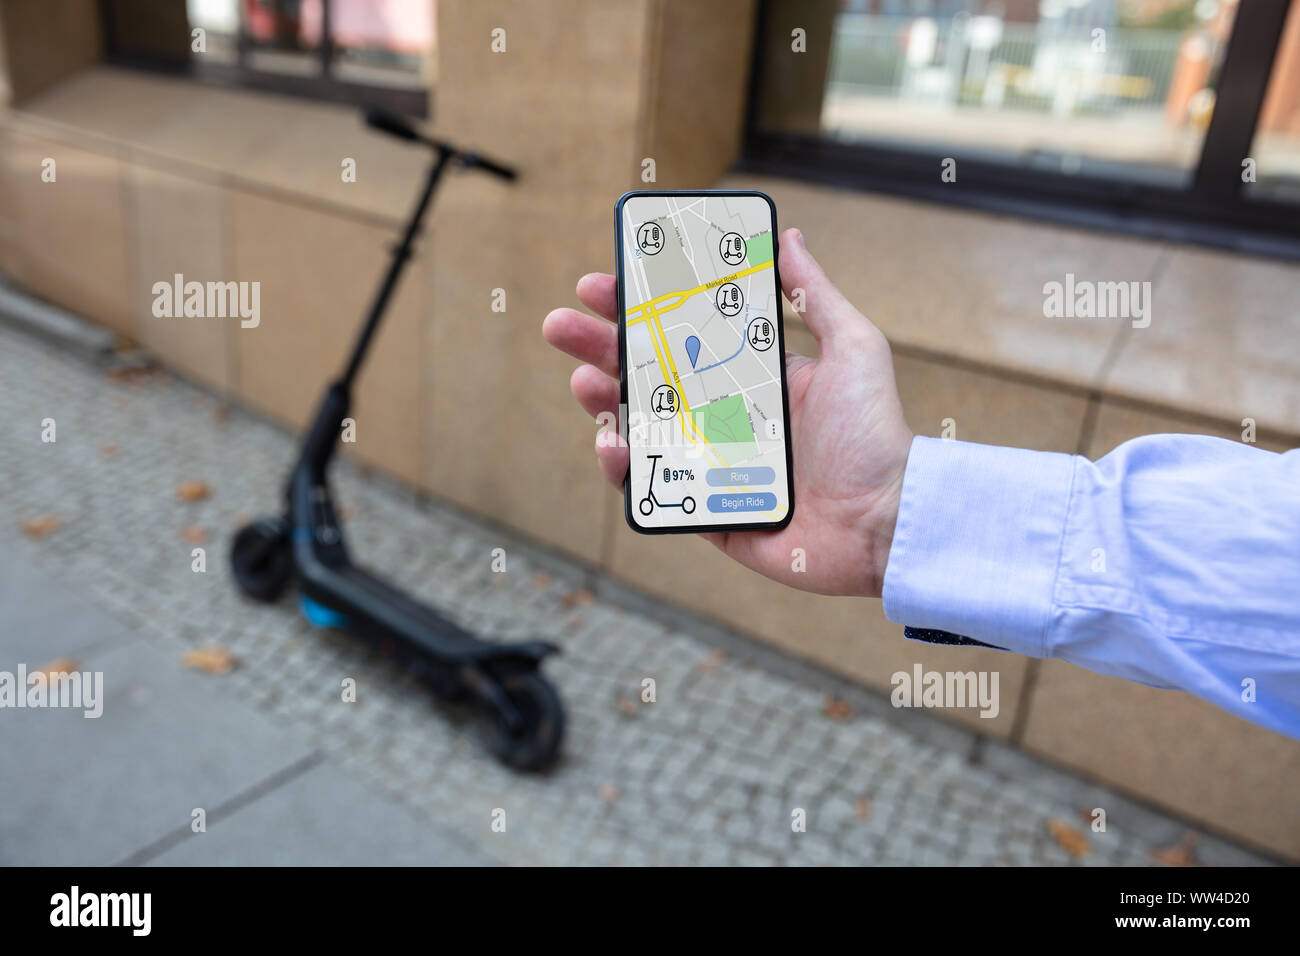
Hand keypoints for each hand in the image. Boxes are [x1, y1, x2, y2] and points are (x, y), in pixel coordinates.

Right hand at [542, 227, 912, 596]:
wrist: (887, 521)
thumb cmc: (875, 435)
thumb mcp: (853, 349)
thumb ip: (814, 296)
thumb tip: (788, 238)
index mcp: (753, 377)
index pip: (684, 334)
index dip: (640, 309)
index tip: (605, 283)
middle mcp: (727, 417)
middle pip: (647, 377)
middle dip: (599, 349)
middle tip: (561, 326)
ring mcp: (713, 465)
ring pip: (641, 429)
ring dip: (603, 403)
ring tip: (585, 384)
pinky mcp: (709, 513)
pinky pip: (655, 489)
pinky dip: (627, 470)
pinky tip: (614, 444)